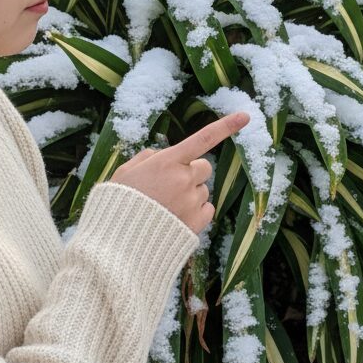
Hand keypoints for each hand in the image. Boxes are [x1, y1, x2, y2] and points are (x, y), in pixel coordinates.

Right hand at [109, 111, 250, 234]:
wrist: (116, 245)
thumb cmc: (117, 205)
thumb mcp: (124, 173)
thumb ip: (148, 158)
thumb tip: (163, 156)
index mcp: (166, 162)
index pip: (203, 139)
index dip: (226, 126)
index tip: (246, 117)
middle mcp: (184, 179)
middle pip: (204, 168)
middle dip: (191, 173)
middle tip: (169, 186)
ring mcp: (192, 201)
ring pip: (202, 191)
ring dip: (189, 195)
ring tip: (164, 209)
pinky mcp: (196, 222)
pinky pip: (207, 210)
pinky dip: (195, 213)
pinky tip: (175, 219)